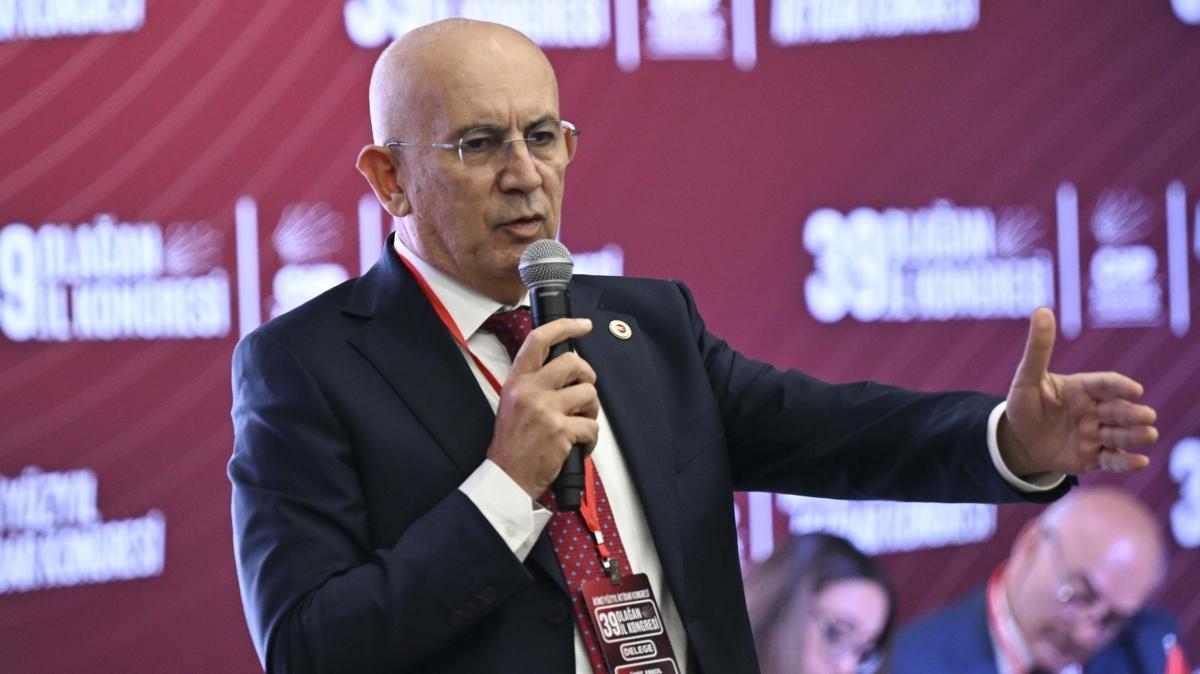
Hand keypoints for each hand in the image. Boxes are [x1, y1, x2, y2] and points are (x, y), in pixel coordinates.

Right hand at [488, 318, 599, 498]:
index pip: (539, 340)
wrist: (506, 476)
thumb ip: (536, 382)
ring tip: (579, 423)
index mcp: (517, 380)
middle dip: (587, 377)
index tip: (583, 325)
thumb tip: (569, 367)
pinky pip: (592, 426)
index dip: (565, 326)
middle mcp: (530, 390)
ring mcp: (545, 410)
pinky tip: (579, 446)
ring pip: (589, 394)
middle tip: (583, 393)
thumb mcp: (513, 402)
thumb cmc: (513, 442)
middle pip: (574, 363)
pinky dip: (591, 439)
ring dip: (591, 410)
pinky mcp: (560, 431)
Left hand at [1000, 308, 1157, 476]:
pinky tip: (1140, 462)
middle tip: (1146, 416)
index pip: (1105, 384)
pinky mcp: (1094, 457)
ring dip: (1135, 435)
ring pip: (1120, 434)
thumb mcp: (1027, 378)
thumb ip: (1038, 349)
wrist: (1018, 440)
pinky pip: (1113, 460)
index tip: (1134, 390)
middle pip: (1118, 410)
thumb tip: (1042, 310)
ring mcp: (1097, 434)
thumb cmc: (1025, 404)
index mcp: (1083, 388)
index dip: (1119, 387)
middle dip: (1133, 414)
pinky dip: (1126, 462)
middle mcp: (1095, 410)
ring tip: (1149, 434)